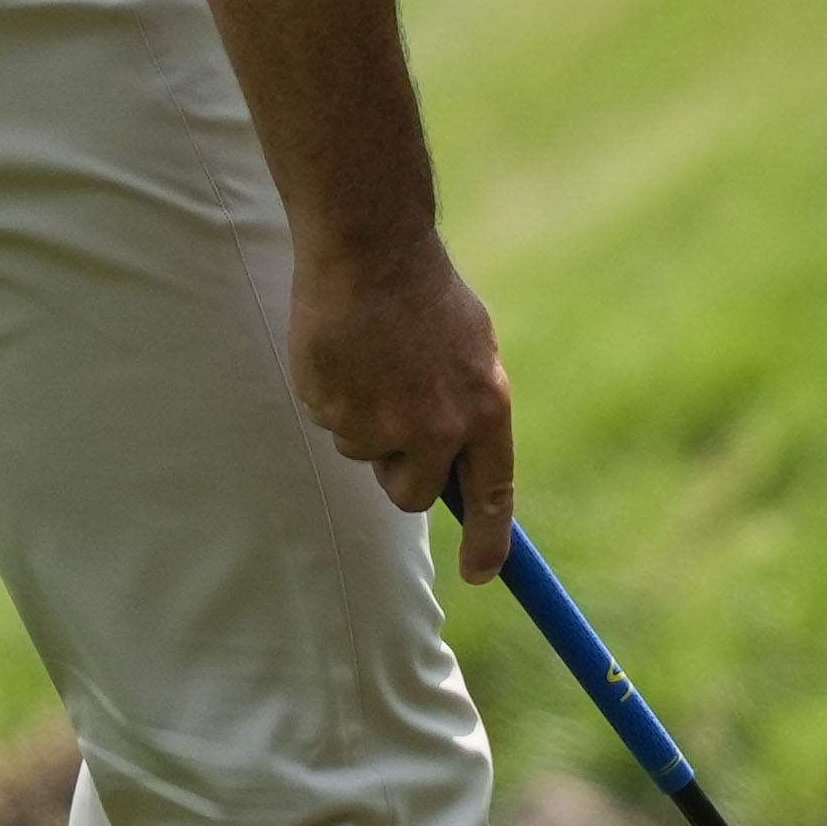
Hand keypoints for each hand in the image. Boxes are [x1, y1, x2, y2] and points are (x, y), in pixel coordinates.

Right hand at [286, 232, 518, 577]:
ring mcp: (384, 422)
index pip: (494, 496)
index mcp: (486, 408)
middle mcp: (440, 425)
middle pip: (413, 494)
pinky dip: (334, 398)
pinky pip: (332, 426)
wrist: (371, 249)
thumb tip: (467, 478)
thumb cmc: (425, 296)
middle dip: (400, 470)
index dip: (490, 544)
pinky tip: (345, 352)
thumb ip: (471, 413)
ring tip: (372, 360)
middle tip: (394, 417)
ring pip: (366, 455)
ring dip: (364, 421)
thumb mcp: (472, 352)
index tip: (482, 576)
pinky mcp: (336, 410)